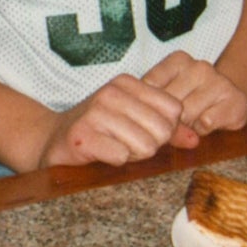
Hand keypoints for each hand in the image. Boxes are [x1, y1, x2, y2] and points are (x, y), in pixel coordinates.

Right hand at [37, 74, 185, 169]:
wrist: (50, 141)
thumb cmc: (98, 132)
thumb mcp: (132, 122)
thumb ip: (167, 130)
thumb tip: (195, 140)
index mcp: (127, 83)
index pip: (174, 110)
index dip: (164, 131)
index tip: (143, 133)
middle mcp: (112, 92)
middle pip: (161, 131)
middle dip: (148, 146)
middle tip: (125, 144)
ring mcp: (95, 112)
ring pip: (143, 145)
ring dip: (131, 156)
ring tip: (111, 149)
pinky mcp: (81, 136)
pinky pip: (120, 156)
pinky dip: (114, 162)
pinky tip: (100, 155)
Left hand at [142, 51, 246, 146]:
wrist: (232, 105)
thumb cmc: (193, 102)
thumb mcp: (172, 97)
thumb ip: (154, 105)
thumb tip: (137, 122)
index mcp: (179, 61)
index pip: (151, 83)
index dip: (147, 106)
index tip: (148, 117)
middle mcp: (199, 67)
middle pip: (168, 102)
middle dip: (167, 121)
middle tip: (171, 127)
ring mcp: (219, 82)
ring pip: (187, 114)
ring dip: (185, 128)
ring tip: (190, 126)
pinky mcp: (235, 100)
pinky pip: (206, 122)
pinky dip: (202, 131)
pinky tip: (205, 127)